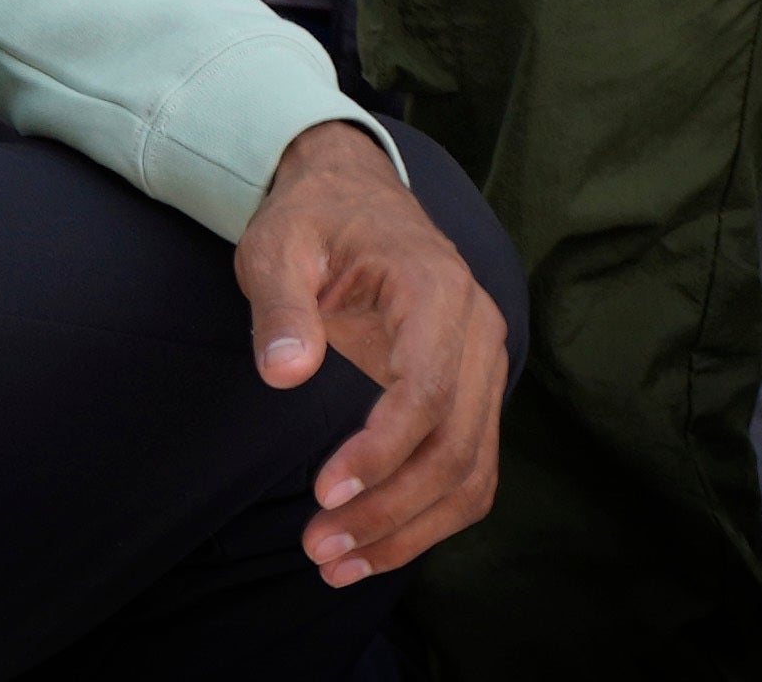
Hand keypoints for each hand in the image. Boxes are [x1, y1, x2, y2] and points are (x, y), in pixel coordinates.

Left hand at [236, 121, 506, 586]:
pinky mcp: (472, 392)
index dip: (381, 453)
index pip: (426, 391)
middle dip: (390, 510)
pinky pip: (470, 469)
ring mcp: (483, 364)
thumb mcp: (278, 247)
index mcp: (437, 290)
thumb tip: (284, 373)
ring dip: (411, 530)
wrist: (353, 197)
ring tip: (338, 564)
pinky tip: (374, 546)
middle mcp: (477, 330)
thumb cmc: (313, 222)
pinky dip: (430, 518)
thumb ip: (280, 307)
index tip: (323, 495)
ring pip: (472, 471)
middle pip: (456, 445)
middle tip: (318, 550)